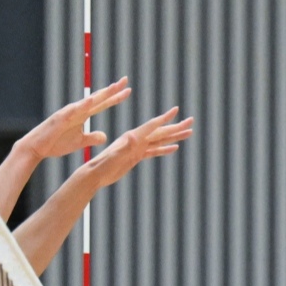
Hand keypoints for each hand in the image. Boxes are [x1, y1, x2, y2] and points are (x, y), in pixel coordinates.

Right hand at [15, 80, 130, 161]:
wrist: (37, 147)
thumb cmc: (56, 143)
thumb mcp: (80, 142)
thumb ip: (92, 138)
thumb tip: (105, 136)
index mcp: (83, 115)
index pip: (103, 104)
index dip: (115, 97)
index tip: (128, 90)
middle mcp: (77, 111)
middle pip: (98, 98)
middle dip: (112, 89)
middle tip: (125, 79)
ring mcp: (68, 113)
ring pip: (86, 102)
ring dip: (100, 95)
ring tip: (112, 87)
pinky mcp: (59, 119)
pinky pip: (71, 111)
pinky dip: (80, 106)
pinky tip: (90, 101)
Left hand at [71, 106, 195, 192]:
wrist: (95, 174)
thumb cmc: (102, 166)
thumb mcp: (113, 157)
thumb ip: (123, 147)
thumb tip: (133, 138)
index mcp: (132, 137)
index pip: (151, 126)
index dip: (164, 118)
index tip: (176, 110)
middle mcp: (136, 140)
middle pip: (160, 131)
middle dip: (176, 126)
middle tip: (191, 121)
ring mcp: (137, 148)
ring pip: (160, 140)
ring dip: (174, 136)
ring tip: (188, 132)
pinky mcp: (136, 156)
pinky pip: (154, 151)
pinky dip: (165, 149)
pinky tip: (174, 147)